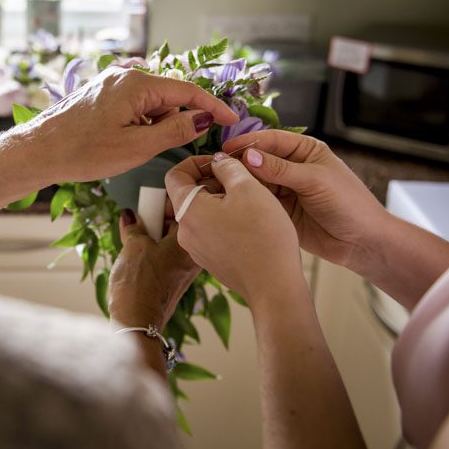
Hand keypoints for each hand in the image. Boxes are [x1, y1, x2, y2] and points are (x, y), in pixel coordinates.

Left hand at [30, 67, 238, 182]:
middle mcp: (125, 74)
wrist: (37, 152)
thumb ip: (175, 130)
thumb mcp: (137, 147)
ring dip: (159, 122)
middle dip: (183, 117)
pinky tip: (131, 140)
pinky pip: (135, 103)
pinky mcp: (102, 92)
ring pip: (152, 100)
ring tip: (145, 147)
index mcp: (137, 83)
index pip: (188, 91)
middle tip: (188, 142)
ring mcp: (111, 82)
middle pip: (171, 94)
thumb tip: (202, 118)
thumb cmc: (83, 152)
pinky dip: (144, 120)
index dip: (213, 107)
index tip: (233, 121)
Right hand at [108, 210, 200, 330]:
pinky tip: (136, 256)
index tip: (148, 202)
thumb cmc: (140, 283)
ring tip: (134, 238)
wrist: (137, 321)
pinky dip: (152, 253)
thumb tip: (131, 216)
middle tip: (139, 220)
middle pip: (177, 226)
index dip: (164, 203)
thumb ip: (134, 226)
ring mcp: (184, 271)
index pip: (183, 210)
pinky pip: (164, 258)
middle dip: (157, 221)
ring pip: (169, 243)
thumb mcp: (134, 245)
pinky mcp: (173, 283)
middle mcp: (192, 256)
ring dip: (152, 237)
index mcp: (189, 242)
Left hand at [164, 153, 300, 303]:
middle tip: (242, 180)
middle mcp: (185, 232)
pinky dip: (225, 221)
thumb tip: (218, 161)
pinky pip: (211, 232)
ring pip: (202, 213)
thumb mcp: (248, 188)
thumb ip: (228, 167)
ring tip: (250, 202)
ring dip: (221, 201)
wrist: (274, 286)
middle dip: (213, 181)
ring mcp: (197, 249)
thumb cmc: (262, 236)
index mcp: (187, 210)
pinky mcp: (211, 261)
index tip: (220, 163)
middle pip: (189, 195)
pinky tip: (250, 223)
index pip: (175, 175)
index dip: (196, 162)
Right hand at [220, 130, 390, 268]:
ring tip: (217, 185)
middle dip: (240, 163)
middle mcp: (293, 167)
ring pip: (256, 182)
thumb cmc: (349, 203)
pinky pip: (258, 202)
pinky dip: (245, 200)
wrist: (362, 242)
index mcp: (305, 151)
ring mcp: (286, 190)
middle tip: (215, 168)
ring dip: (239, 183)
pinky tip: (228, 201)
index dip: (248, 143)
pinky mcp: (280, 211)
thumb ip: (281, 169)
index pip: (271, 140)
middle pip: (259, 160)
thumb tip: (248, 156)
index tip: (227, 147)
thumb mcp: (315, 181)